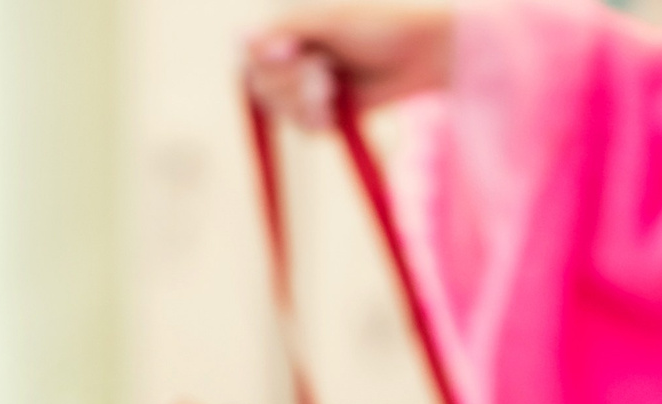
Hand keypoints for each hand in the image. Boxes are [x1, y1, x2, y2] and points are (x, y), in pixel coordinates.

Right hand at [246, 4, 456, 126]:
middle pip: (260, 86)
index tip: (291, 51)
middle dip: (289, 83)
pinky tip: (337, 107)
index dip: (263, 60)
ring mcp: (307, 87)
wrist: (423, 51)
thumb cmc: (381, 22)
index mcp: (289, 28)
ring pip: (279, 109)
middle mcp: (292, 57)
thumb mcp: (329, 18)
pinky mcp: (326, 112)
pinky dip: (318, 119)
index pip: (249, 54)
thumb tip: (238, 37)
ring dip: (305, 101)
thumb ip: (284, 26)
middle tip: (324, 71)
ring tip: (334, 86)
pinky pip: (304, 127)